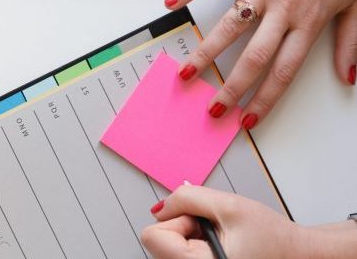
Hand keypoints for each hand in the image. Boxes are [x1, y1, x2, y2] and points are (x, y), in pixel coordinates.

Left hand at [141, 186, 302, 258]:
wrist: (298, 255)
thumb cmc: (273, 238)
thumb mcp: (230, 206)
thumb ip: (188, 199)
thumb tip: (161, 206)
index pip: (152, 236)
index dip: (175, 220)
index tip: (201, 221)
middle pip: (158, 241)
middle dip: (184, 227)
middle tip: (217, 229)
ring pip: (168, 246)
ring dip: (190, 235)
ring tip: (222, 238)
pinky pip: (179, 252)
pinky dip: (194, 243)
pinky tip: (218, 244)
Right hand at [164, 0, 356, 128]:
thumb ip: (351, 41)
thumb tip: (348, 76)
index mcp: (309, 20)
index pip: (284, 71)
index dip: (265, 99)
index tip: (248, 119)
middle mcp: (284, 7)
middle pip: (252, 58)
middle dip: (230, 89)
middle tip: (212, 108)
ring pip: (229, 27)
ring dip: (206, 53)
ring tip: (187, 72)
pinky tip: (171, 4)